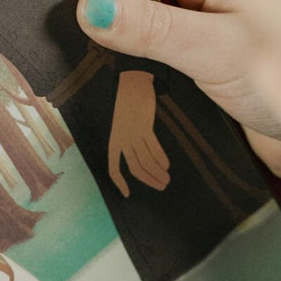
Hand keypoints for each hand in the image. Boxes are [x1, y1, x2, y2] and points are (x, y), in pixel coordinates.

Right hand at [77, 0, 280, 179]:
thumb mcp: (214, 53)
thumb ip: (150, 29)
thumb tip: (87, 8)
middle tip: (73, 25)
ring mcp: (190, 5)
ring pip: (126, 0)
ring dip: (111, 28)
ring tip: (89, 56)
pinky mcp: (184, 43)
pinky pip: (138, 37)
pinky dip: (122, 54)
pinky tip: (109, 75)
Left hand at [108, 70, 168, 196]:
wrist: (132, 85)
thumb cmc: (128, 107)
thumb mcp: (123, 127)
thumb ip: (128, 143)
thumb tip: (141, 161)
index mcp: (114, 142)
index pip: (114, 168)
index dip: (120, 183)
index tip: (127, 195)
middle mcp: (122, 140)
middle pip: (136, 169)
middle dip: (149, 180)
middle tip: (161, 186)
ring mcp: (133, 134)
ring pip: (146, 161)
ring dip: (158, 172)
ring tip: (166, 178)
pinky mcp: (145, 126)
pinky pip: (154, 148)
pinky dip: (161, 159)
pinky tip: (167, 165)